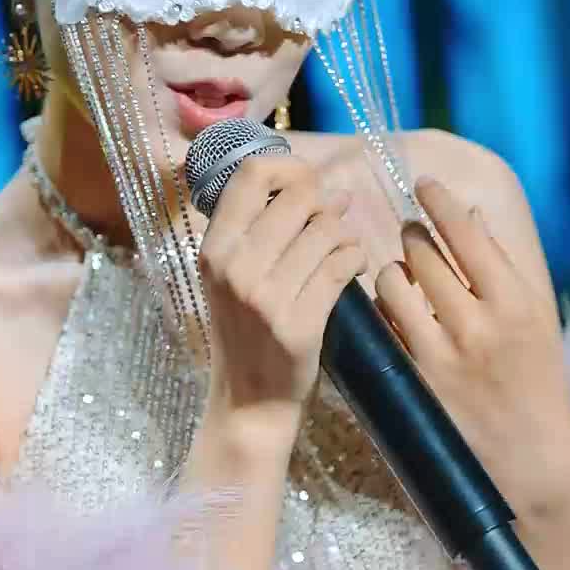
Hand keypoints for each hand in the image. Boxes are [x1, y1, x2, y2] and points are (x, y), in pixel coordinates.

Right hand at [198, 153, 367, 435]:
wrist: (249, 403)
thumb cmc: (243, 332)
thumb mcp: (230, 276)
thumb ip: (259, 230)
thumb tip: (320, 185)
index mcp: (213, 250)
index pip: (251, 175)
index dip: (288, 167)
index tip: (304, 183)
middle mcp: (235, 268)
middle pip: (299, 197)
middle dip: (325, 204)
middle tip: (330, 222)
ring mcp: (267, 297)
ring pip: (328, 229)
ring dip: (344, 233)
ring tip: (340, 248)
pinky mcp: (300, 322)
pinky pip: (344, 263)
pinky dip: (356, 257)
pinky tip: (351, 267)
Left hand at [375, 177, 569, 533]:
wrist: (528, 460)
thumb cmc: (535, 382)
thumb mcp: (534, 320)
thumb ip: (501, 267)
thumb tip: (470, 215)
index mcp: (515, 302)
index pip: (466, 232)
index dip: (440, 201)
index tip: (424, 184)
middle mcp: (477, 324)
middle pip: (421, 252)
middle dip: (413, 237)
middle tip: (413, 237)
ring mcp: (439, 353)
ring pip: (391, 281)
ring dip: (392, 272)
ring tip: (405, 280)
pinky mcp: (410, 378)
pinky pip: (380, 323)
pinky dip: (382, 310)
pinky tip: (394, 314)